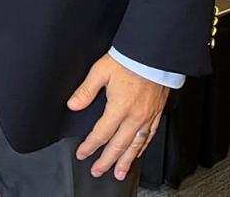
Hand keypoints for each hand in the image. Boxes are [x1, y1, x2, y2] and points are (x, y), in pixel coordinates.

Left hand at [68, 54, 167, 180]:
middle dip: (107, 161)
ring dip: (126, 161)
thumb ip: (85, 90)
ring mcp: (147, 117)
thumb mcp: (100, 72)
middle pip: (119, 145)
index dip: (90, 146)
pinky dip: (142, 148)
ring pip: (136, 145)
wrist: (152, 56)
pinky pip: (149, 137)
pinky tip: (138, 153)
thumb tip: (73, 104)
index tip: (82, 154)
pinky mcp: (156, 114)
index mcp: (119, 107)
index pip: (101, 133)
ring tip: (119, 172)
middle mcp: (135, 116)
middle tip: (98, 171)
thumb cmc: (128, 61)